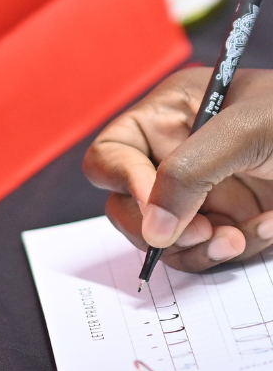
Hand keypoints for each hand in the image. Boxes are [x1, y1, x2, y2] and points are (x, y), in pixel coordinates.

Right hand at [84, 67, 272, 271]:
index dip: (123, 179)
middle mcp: (177, 155)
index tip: (156, 206)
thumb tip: (152, 226)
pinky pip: (204, 254)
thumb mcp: (245, 129)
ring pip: (163, 238)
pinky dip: (229, 252)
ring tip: (237, 236)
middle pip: (126, 203)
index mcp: (170, 115)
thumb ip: (191, 170)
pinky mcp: (229, 224)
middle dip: (159, 224)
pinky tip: (259, 231)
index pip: (112, 152)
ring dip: (198, 247)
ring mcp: (202, 193)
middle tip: (201, 231)